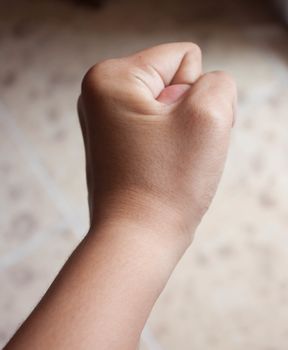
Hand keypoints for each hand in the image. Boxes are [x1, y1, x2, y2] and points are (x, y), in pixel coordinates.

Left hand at [78, 42, 235, 243]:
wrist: (137, 238)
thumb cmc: (168, 183)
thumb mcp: (210, 116)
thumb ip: (218, 82)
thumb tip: (201, 90)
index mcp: (111, 76)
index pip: (185, 56)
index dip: (199, 94)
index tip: (182, 133)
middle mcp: (98, 92)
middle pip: (175, 80)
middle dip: (188, 113)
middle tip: (176, 151)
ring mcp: (103, 118)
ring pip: (170, 106)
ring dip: (181, 131)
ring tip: (168, 160)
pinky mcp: (113, 140)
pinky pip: (158, 126)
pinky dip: (168, 144)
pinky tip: (160, 166)